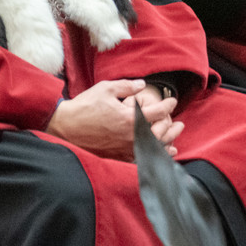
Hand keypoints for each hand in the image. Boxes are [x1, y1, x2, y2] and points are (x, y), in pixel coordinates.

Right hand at [45, 79, 177, 159]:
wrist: (65, 127)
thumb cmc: (84, 107)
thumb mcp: (106, 89)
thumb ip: (127, 86)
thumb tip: (142, 85)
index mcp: (129, 118)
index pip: (157, 113)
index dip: (168, 106)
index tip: (173, 102)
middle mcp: (130, 136)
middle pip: (160, 134)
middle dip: (172, 127)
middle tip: (179, 123)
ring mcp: (124, 149)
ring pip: (152, 149)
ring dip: (166, 144)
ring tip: (174, 141)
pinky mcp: (117, 157)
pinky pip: (140, 160)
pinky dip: (152, 158)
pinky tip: (158, 157)